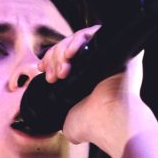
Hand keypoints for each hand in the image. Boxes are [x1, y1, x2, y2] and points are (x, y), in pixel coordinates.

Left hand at [37, 26, 145, 149]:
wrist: (108, 120)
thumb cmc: (91, 124)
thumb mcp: (69, 120)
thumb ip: (63, 113)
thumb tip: (60, 120)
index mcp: (87, 78)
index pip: (65, 58)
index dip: (50, 60)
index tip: (41, 69)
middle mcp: (98, 64)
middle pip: (69, 47)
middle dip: (54, 59)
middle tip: (53, 77)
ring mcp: (107, 55)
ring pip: (78, 39)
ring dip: (63, 52)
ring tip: (62, 71)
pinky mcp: (116, 46)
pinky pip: (93, 32)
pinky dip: (78, 41)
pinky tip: (71, 54)